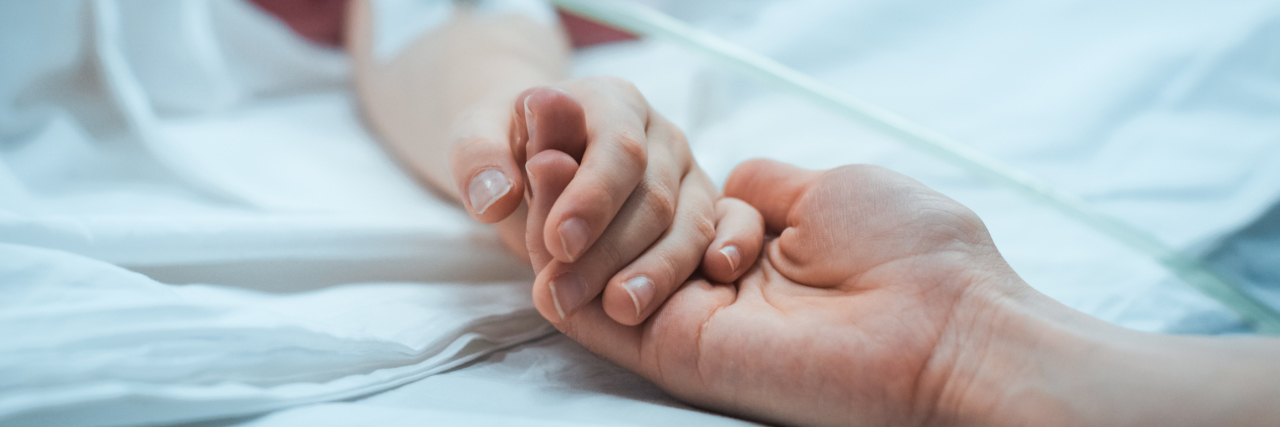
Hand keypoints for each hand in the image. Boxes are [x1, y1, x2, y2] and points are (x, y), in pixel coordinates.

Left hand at [450, 77, 759, 324]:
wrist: (536, 157)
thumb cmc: (509, 147)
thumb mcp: (475, 139)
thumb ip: (478, 161)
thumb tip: (494, 198)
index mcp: (611, 102)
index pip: (616, 149)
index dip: (592, 198)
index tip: (558, 243)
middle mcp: (659, 135)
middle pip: (653, 196)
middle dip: (610, 252)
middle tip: (563, 297)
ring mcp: (688, 173)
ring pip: (690, 223)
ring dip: (657, 271)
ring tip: (620, 311)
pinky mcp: (703, 210)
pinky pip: (728, 230)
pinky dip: (727, 251)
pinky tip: (715, 278)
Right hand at [547, 159, 1032, 425]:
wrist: (948, 324)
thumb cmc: (911, 251)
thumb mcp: (828, 191)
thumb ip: (762, 187)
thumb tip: (726, 179)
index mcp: (752, 250)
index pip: (660, 211)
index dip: (613, 170)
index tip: (578, 120)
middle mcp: (717, 289)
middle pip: (621, 240)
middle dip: (572, 187)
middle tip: (537, 133)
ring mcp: (696, 324)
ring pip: (600, 276)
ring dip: (556, 222)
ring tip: (531, 160)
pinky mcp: (681, 355)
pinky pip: (600, 321)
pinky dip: (558, 274)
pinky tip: (534, 221)